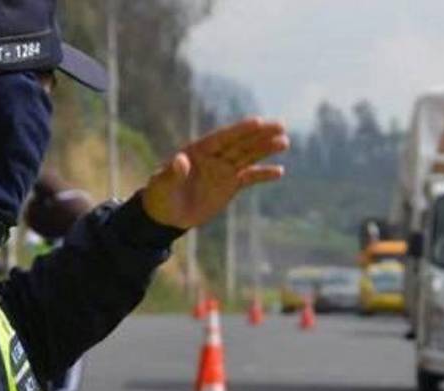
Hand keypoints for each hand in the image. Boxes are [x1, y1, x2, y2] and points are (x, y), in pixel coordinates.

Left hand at [143, 117, 289, 229]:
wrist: (165, 215)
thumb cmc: (159, 196)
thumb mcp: (162, 185)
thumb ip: (172, 173)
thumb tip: (181, 161)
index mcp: (197, 151)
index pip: (222, 138)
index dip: (240, 130)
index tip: (258, 121)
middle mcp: (214, 157)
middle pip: (240, 144)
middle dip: (260, 135)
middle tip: (281, 125)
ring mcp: (223, 170)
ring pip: (248, 157)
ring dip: (265, 149)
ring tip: (285, 141)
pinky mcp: (230, 185)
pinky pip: (249, 178)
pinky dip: (263, 175)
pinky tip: (279, 171)